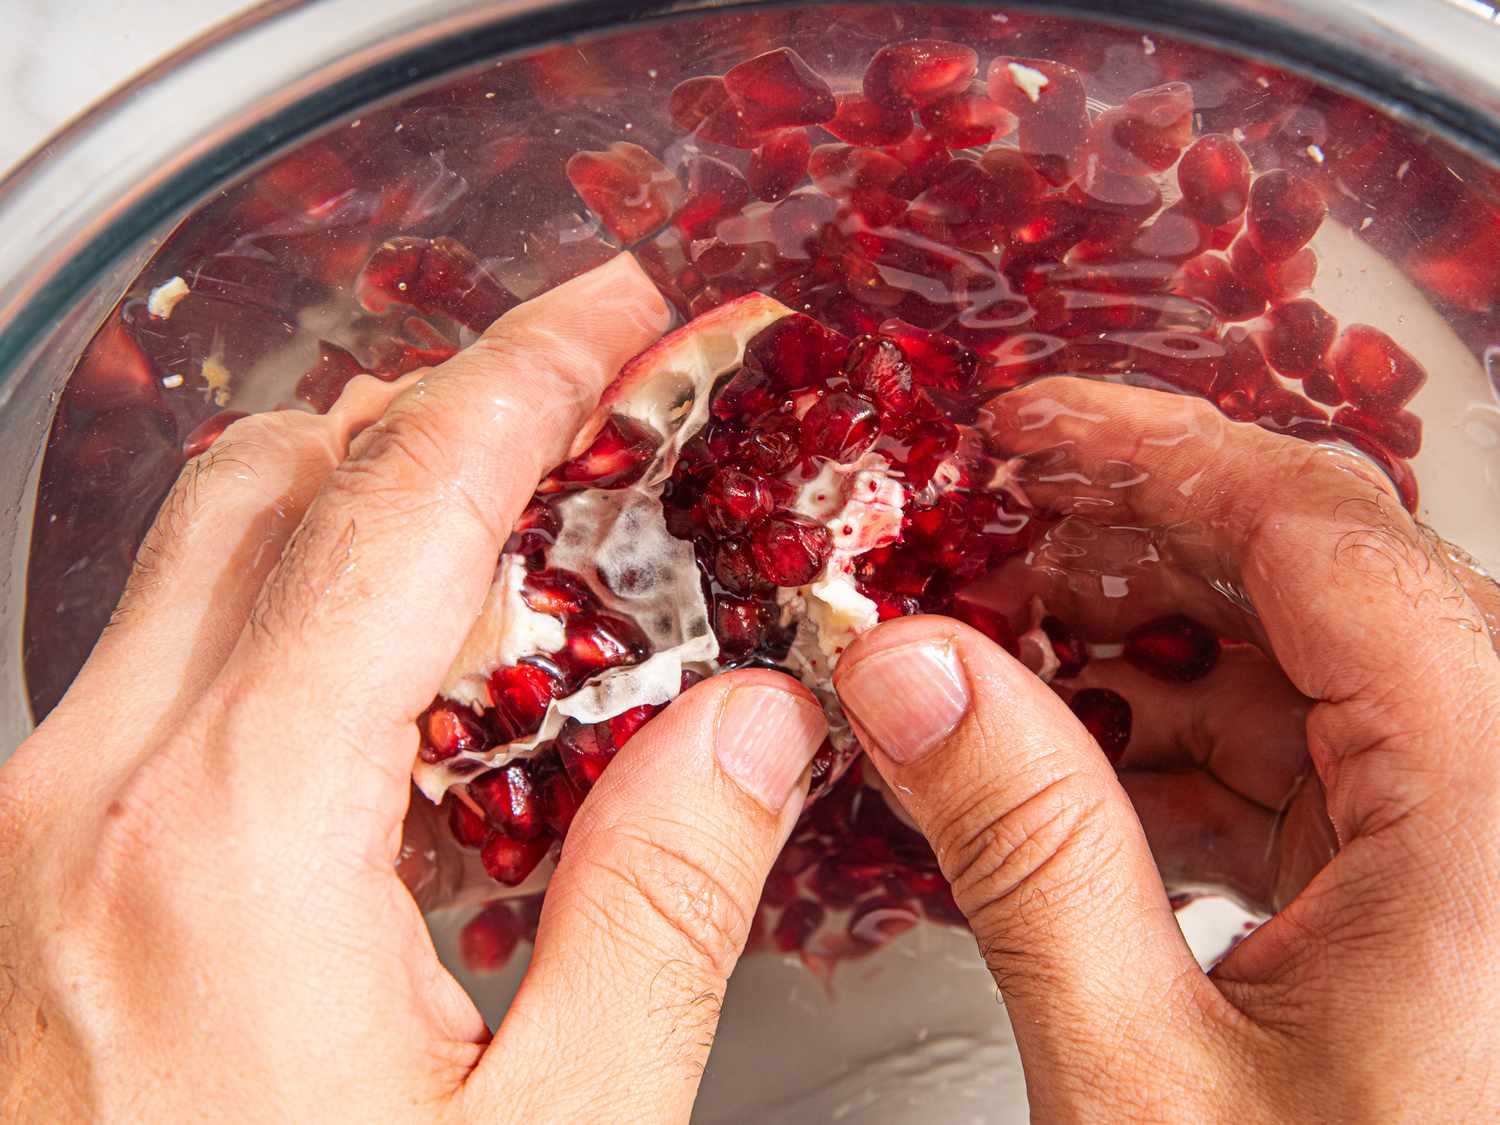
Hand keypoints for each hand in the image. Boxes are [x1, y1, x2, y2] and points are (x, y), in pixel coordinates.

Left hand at [0, 255, 827, 1122]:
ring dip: (368, 498)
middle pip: (280, 479)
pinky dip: (297, 609)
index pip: (406, 507)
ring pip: (205, 555)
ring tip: (525, 531)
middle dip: (449, 404)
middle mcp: (95, 800)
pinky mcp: (29, 880)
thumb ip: (656, 909)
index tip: (620, 308)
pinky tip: (407, 690)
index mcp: (231, 845)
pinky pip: (168, 664)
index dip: (530, 375)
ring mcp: (34, 832)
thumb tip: (754, 726)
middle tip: (592, 406)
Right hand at [833, 377, 1499, 1118]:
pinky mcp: (1461, 895)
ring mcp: (1496, 844)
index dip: (1150, 447)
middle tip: (977, 537)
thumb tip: (904, 675)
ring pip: (1314, 676)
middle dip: (1126, 551)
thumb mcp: (1147, 1079)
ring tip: (995, 661)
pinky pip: (1325, 768)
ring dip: (1143, 659)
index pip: (1319, 533)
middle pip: (1320, 584)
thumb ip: (1021, 846)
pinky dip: (1191, 754)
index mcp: (1499, 809)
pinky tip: (1077, 768)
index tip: (1023, 418)